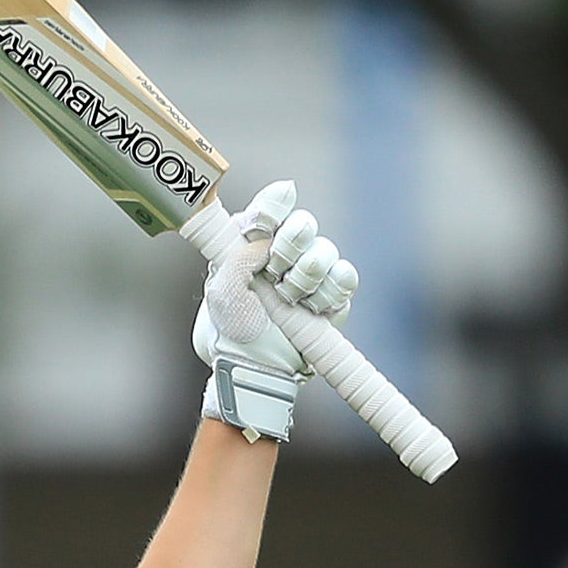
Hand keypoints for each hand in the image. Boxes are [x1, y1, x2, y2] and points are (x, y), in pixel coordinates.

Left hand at [193, 180, 356, 441]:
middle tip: (274, 270)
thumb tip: (266, 243)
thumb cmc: (233, 325)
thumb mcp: (222, 289)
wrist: (257, 364)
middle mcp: (286, 248)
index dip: (274, 206)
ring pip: (326, 250)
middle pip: (304, 223)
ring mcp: (313, 268)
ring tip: (287, 298)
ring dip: (304, 277)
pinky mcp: (335, 293)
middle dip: (289, 246)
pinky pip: (345, 277)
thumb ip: (239, 257)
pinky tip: (311, 305)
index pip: (273, 204)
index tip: (265, 222)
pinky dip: (328, 291)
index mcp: (255, 238)